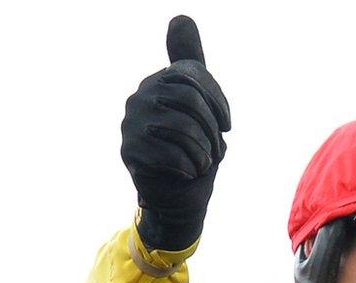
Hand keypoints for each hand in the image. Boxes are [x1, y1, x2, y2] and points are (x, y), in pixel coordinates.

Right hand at [120, 15, 231, 251]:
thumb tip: (180, 16)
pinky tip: (189, 172)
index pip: (192, 79)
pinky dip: (189, 167)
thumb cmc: (195, 145)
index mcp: (159, 81)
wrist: (179, 192)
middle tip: (216, 150)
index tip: (226, 125)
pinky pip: (169, 153)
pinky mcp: (128, 151)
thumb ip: (191, 61)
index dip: (216, 103)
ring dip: (203, 151)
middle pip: (188, 102)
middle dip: (211, 130)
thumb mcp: (200, 101)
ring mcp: (130, 123)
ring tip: (203, 162)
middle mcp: (140, 96)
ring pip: (182, 128)